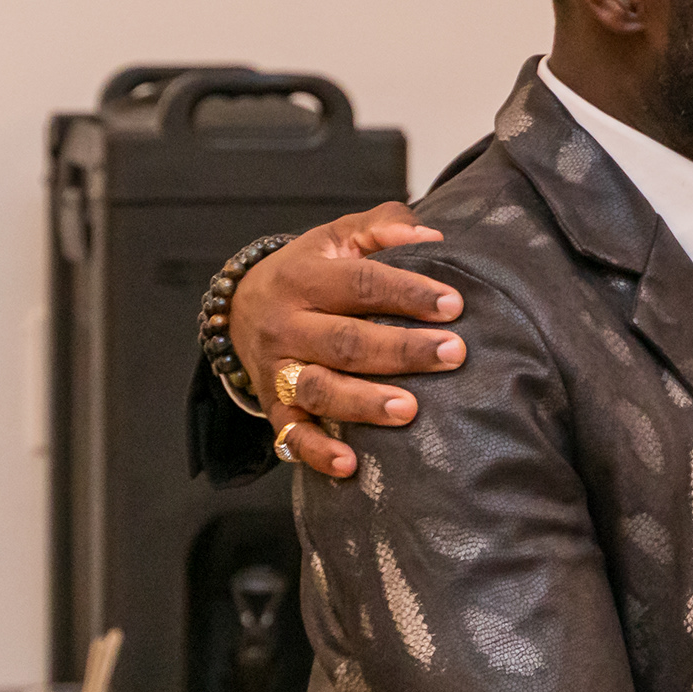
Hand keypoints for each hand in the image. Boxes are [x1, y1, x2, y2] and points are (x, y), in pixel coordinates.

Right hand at [233, 205, 463, 474]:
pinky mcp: (273, 407)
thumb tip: (433, 236)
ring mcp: (277, 369)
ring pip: (319, 389)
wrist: (239, 308)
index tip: (454, 305)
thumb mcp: (336, 237)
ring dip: (364, 402)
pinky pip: (291, 435)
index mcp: (305, 277)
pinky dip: (317, 451)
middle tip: (452, 354)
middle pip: (346, 340)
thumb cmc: (310, 271)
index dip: (408, 292)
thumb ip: (382, 227)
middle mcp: (287, 324)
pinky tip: (350, 465)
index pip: (362, 283)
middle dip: (401, 350)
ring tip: (410, 409)